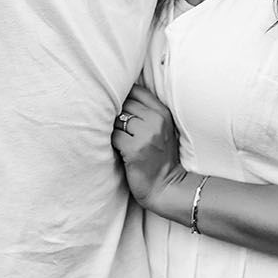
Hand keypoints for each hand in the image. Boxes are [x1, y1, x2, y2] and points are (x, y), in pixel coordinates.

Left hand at [110, 82, 188, 214]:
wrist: (166, 187)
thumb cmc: (160, 158)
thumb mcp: (161, 129)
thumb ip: (146, 112)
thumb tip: (119, 97)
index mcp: (163, 112)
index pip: (136, 91)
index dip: (123, 97)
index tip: (118, 106)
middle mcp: (156, 120)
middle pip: (124, 103)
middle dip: (115, 113)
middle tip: (114, 125)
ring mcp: (146, 135)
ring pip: (117, 119)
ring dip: (112, 127)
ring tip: (115, 137)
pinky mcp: (134, 149)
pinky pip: (113, 135)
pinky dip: (111, 141)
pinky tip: (116, 148)